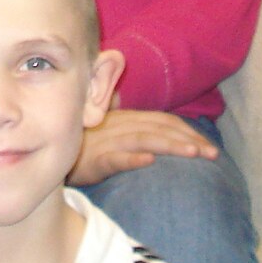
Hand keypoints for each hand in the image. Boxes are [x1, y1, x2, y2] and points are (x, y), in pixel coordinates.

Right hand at [69, 109, 216, 186]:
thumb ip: (119, 114)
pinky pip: (114, 158)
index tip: (208, 146)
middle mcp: (119, 126)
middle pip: (159, 128)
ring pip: (142, 139)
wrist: (48, 153)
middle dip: (189, 139)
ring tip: (192, 154)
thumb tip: (128, 101)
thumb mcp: (102, 127)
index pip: (162, 121)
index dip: (186, 131)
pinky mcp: (94, 160)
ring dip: (169, 145)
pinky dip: (132, 158)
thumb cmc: (79, 143)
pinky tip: (148, 161)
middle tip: (213, 154)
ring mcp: (106, 142)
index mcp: (125, 118)